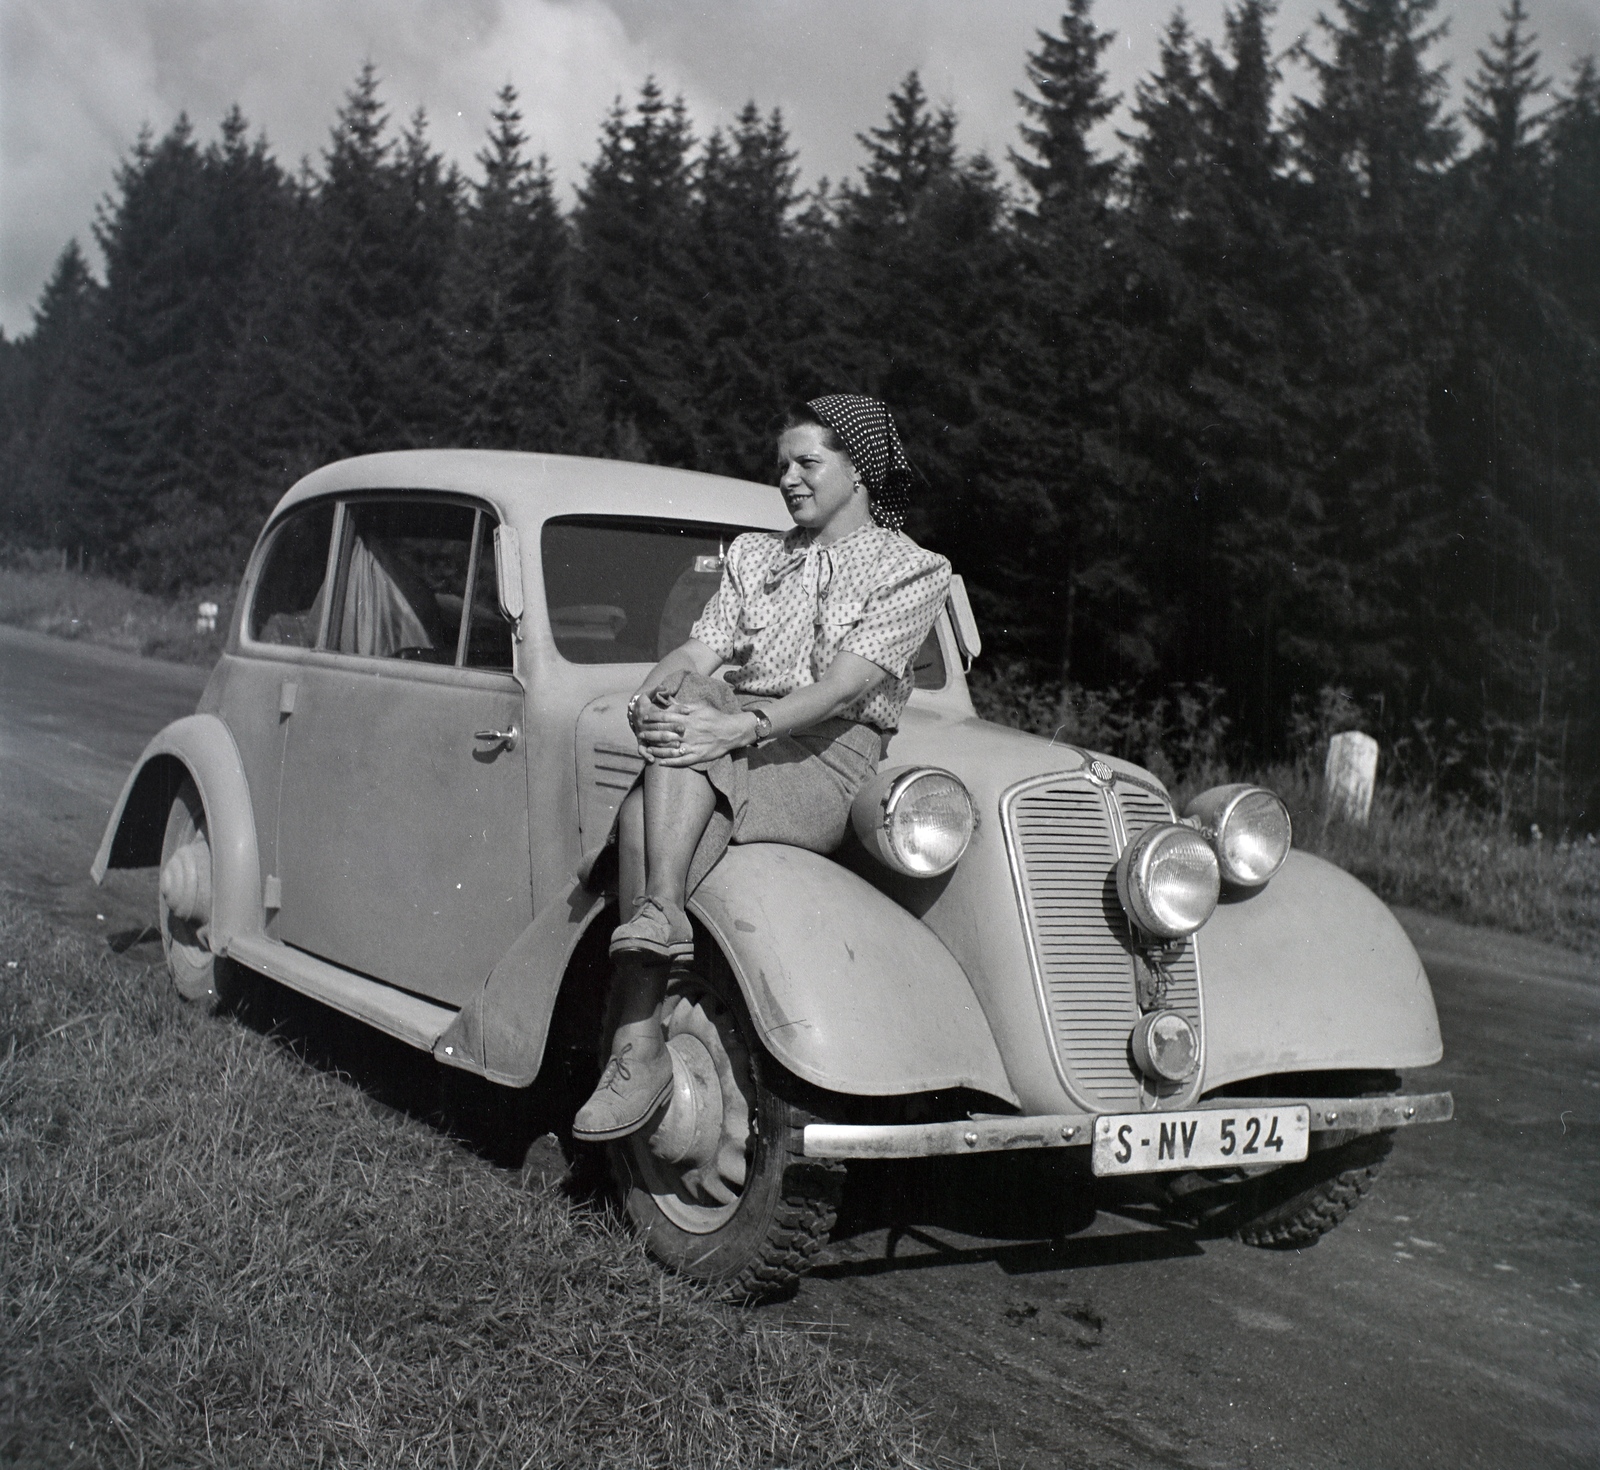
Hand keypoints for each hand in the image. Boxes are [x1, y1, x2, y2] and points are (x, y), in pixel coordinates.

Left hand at [635, 698, 756, 765]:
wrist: (731, 731)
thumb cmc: (715, 717)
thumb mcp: (700, 706)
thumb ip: (683, 706)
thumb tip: (669, 702)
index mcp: (687, 719)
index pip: (665, 718)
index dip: (653, 718)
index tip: (644, 719)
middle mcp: (687, 733)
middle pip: (664, 733)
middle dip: (650, 733)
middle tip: (641, 734)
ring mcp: (692, 746)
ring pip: (669, 749)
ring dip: (657, 749)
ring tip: (648, 748)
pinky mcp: (697, 756)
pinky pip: (681, 761)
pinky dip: (670, 762)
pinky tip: (661, 762)